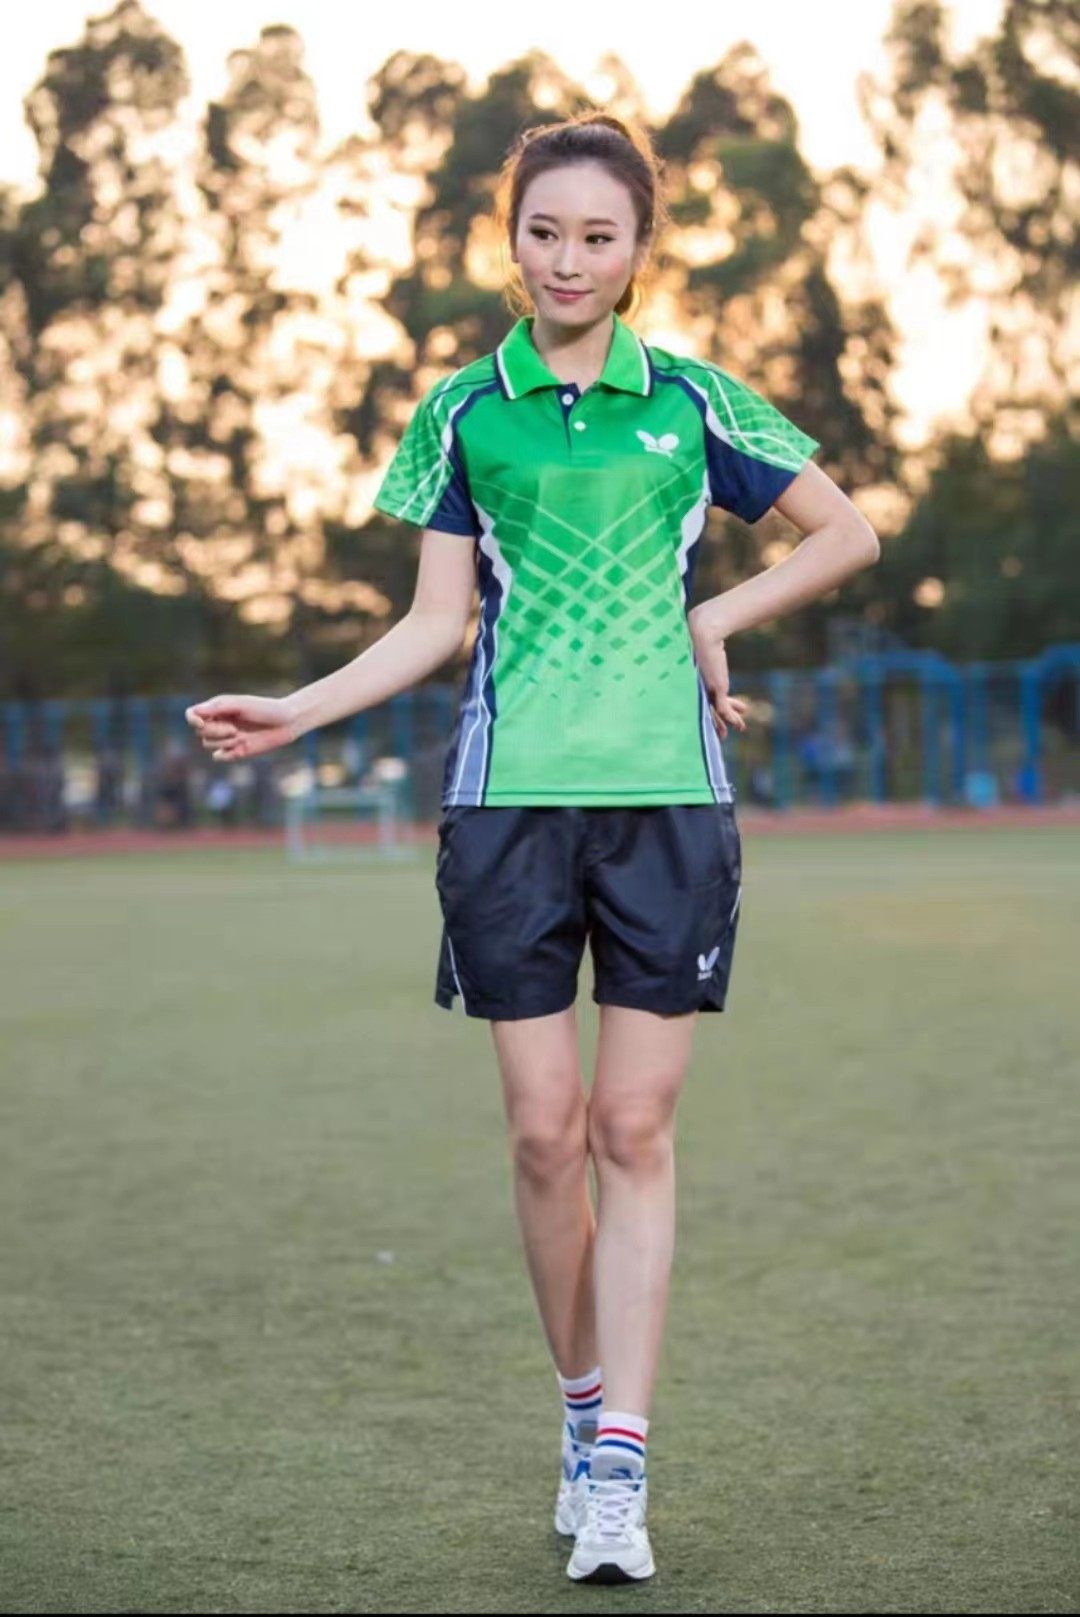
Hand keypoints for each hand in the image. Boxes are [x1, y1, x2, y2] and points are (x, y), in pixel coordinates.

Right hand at [185, 694, 297, 761]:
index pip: (192, 715)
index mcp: (217, 709)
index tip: (201, 723)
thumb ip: (217, 708)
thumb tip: (194, 713)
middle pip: (200, 732)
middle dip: (215, 732)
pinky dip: (225, 754)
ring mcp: (226, 738)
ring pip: (208, 745)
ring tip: (242, 736)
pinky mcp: (234, 752)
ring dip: (224, 742)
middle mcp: (219, 723)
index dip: (192, 720)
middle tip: (235, 729)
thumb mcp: (240, 705)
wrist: (286, 723)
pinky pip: (218, 757)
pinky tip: (239, 748)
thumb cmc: (264, 709)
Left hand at [687, 622, 747, 739]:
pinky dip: (731, 718)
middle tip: (722, 734)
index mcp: (694, 680)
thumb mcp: (707, 646)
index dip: (714, 707)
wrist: (702, 633)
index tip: (722, 714)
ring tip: (738, 728)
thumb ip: (709, 648)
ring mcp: (706, 688)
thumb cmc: (703, 635)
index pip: (704, 697)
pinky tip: (739, 724)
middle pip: (707, 709)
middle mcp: (698, 686)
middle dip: (717, 722)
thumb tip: (711, 639)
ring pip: (716, 712)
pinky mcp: (715, 688)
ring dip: (726, 722)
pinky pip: (722, 708)